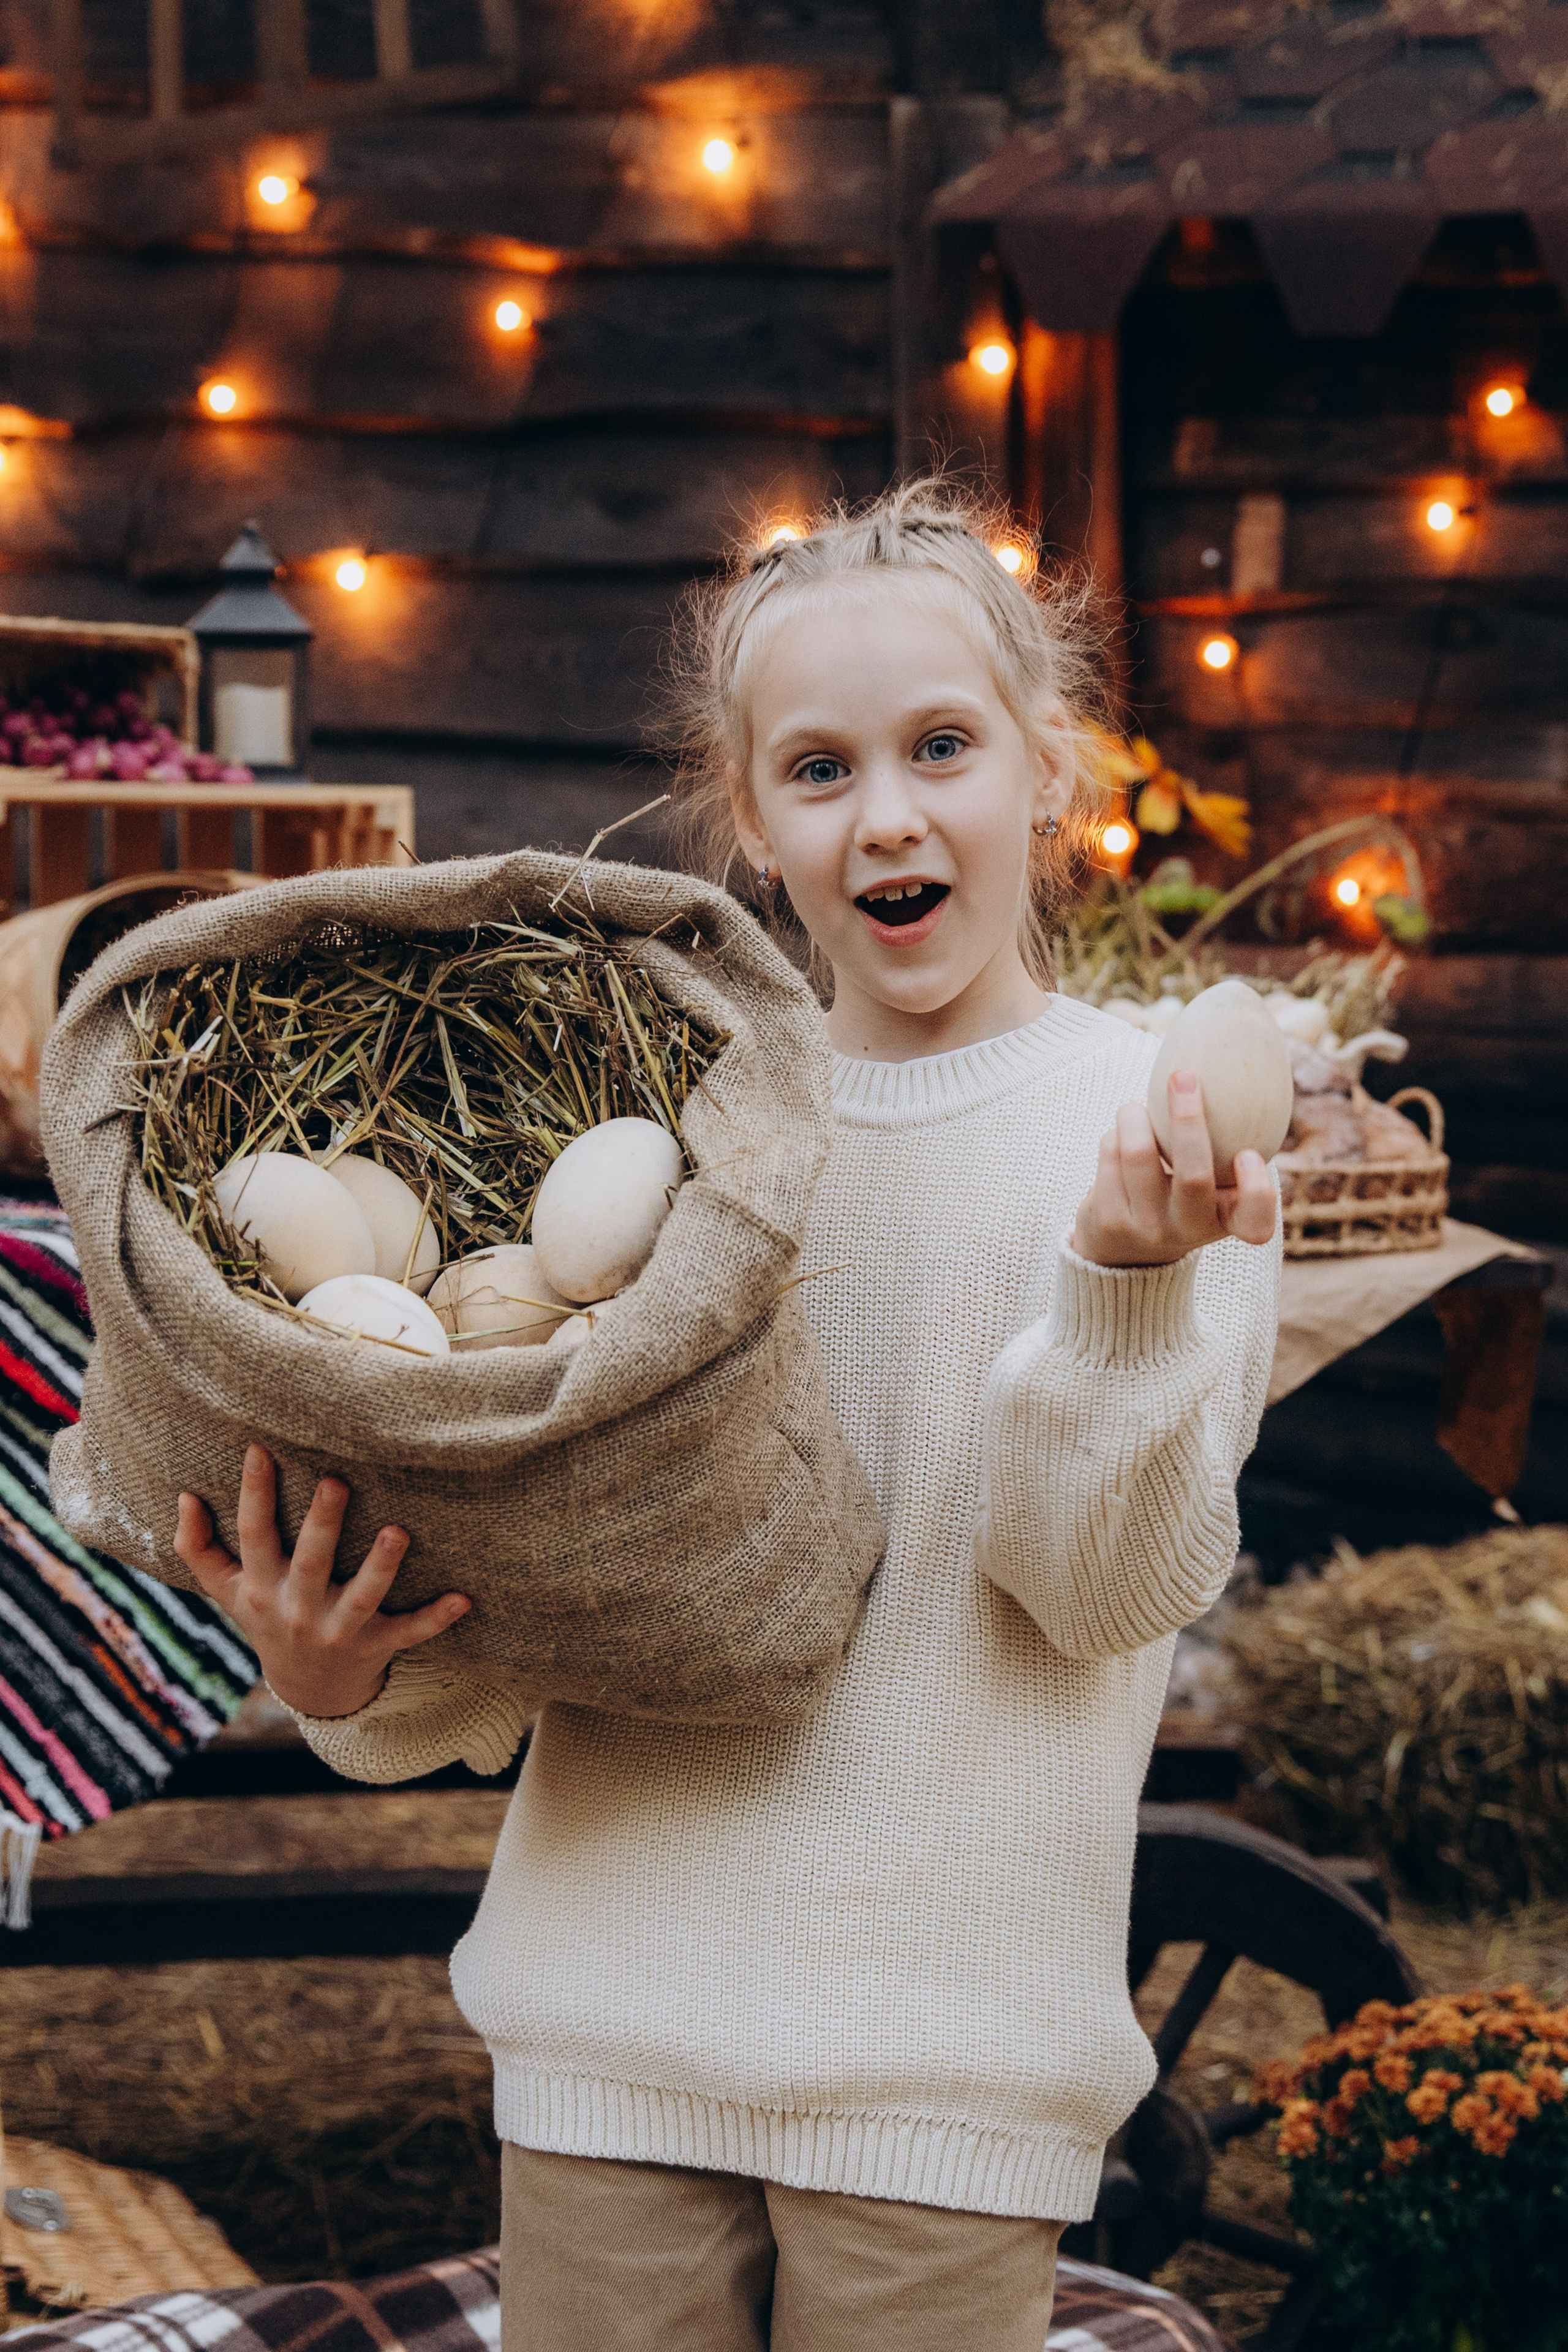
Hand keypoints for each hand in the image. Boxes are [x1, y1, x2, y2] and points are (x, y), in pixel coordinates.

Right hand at [174, 1445, 469, 1719]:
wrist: (307, 1686)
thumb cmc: (266, 1616)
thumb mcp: (225, 1591)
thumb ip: (196, 1548)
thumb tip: (183, 1496)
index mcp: (261, 1588)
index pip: (254, 1535)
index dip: (254, 1493)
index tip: (261, 1448)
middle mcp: (298, 1609)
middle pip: (310, 1563)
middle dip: (323, 1524)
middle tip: (337, 1480)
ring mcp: (340, 1630)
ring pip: (362, 1597)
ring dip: (382, 1567)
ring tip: (399, 1530)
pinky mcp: (377, 1645)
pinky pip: (409, 1633)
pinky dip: (436, 1618)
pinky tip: (464, 1598)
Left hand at [1070, 1069, 1277, 1268]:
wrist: (1123, 1248)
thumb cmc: (1181, 1194)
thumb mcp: (1212, 1183)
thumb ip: (1227, 1142)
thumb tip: (1236, 1050)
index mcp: (1225, 1220)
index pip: (1256, 1221)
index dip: (1258, 1191)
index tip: (1250, 1155)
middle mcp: (1190, 1229)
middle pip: (1193, 1175)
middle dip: (1188, 1118)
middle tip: (1184, 1075)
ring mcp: (1147, 1228)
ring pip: (1137, 1152)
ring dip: (1134, 1116)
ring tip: (1134, 1109)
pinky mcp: (1108, 1220)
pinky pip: (1110, 1153)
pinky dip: (1116, 1134)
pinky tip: (1120, 1140)